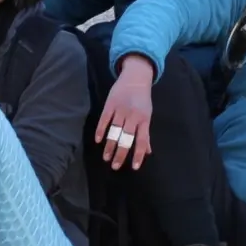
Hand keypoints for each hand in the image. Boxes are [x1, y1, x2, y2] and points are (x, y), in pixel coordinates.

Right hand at [95, 55, 154, 169]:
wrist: (135, 78)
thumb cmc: (142, 99)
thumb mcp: (147, 115)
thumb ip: (146, 134)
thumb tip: (148, 152)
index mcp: (144, 119)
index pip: (142, 140)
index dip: (138, 154)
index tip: (134, 167)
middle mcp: (133, 116)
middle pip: (126, 138)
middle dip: (120, 153)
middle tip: (115, 166)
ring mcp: (121, 109)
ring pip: (114, 131)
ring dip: (109, 146)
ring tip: (106, 158)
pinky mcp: (110, 104)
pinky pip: (104, 119)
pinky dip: (101, 130)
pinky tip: (98, 141)